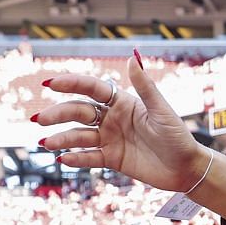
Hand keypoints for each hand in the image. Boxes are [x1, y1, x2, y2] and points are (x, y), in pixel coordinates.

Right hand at [34, 53, 207, 191]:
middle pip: (79, 112)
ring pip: (80, 136)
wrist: (186, 168)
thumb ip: (144, 86)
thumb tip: (131, 57)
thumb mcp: (161, 110)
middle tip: (39, 120)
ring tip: (44, 144)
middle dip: (58, 115)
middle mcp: (112, 118)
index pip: (91, 89)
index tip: (50, 83)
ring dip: (62, 139)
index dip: (70, 84)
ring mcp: (110, 139)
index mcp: (122, 102)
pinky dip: (76, 158)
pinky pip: (90, 158)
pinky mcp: (112, 159)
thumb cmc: (178, 135)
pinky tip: (63, 159)